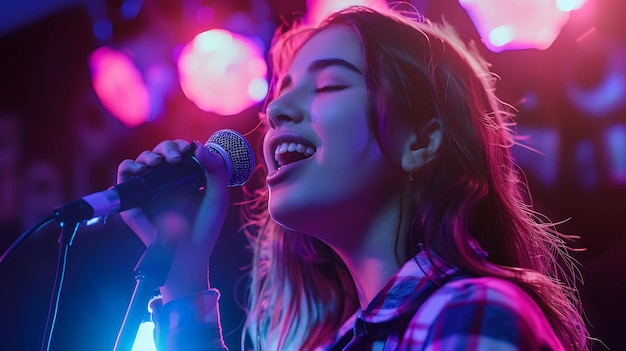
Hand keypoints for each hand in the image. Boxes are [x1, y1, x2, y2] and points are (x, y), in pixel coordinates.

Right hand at [117, 139, 229, 301]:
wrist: (189, 254)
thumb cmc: (205, 227)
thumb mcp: (217, 197)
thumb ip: (215, 171)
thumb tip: (200, 146)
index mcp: (185, 177)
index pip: (179, 152)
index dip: (181, 146)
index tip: (188, 148)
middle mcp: (166, 181)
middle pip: (160, 152)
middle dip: (167, 148)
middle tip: (175, 157)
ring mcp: (149, 190)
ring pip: (142, 161)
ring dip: (148, 156)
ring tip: (158, 163)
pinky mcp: (133, 201)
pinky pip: (124, 177)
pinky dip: (128, 167)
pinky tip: (140, 169)